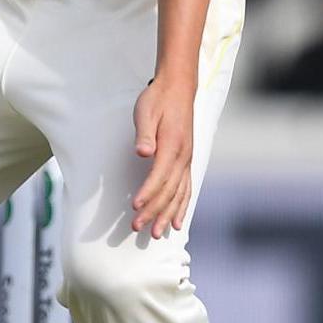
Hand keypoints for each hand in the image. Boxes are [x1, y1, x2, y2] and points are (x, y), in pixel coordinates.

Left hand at [130, 74, 195, 237]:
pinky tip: (178, 222)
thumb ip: (145, 135)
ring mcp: (187, 161)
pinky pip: (187, 190)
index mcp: (172, 146)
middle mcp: (183, 157)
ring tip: (157, 234)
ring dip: (168, 215)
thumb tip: (142, 152)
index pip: (159, 177)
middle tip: (138, 228)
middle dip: (154, 212)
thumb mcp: (145, 113)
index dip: (148, 194)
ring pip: (180, 195)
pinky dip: (182, 207)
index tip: (135, 208)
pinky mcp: (187, 162)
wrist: (178, 89)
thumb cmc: (157, 100)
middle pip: (169, 191)